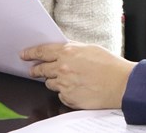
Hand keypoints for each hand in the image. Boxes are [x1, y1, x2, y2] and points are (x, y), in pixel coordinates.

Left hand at [20, 41, 135, 108]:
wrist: (121, 84)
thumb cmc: (110, 65)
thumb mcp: (91, 48)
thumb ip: (73, 48)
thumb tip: (63, 49)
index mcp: (68, 52)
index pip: (42, 51)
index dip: (30, 53)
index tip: (24, 55)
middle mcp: (63, 68)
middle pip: (41, 69)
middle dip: (36, 70)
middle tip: (33, 70)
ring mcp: (64, 84)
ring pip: (49, 83)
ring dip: (54, 80)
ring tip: (66, 79)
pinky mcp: (68, 98)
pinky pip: (60, 94)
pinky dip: (65, 91)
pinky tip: (76, 88)